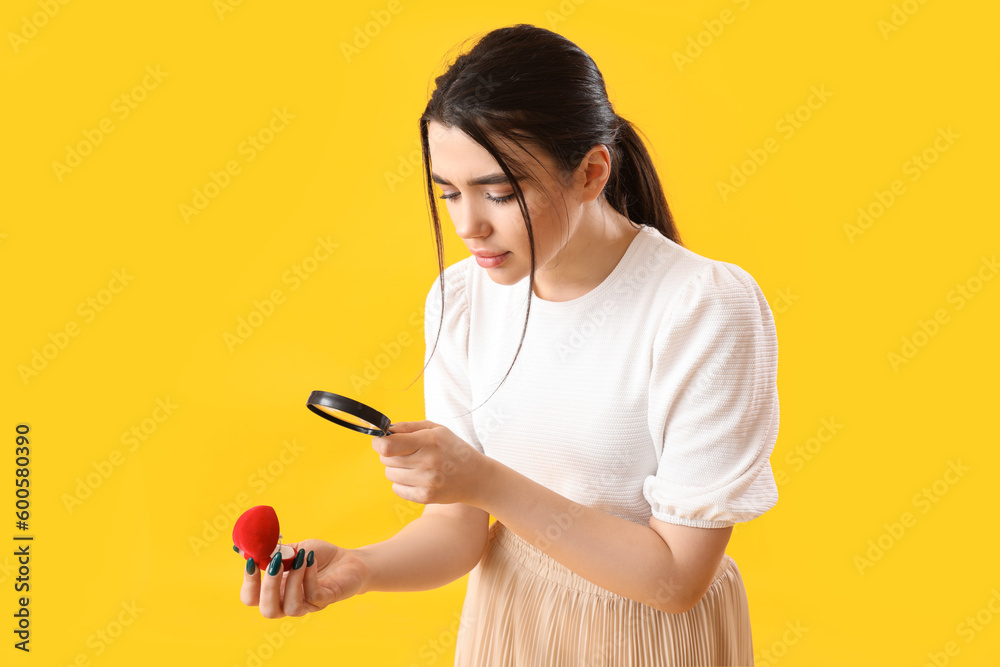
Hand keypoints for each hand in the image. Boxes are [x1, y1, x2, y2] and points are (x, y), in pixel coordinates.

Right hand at [238, 538, 369, 618]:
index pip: (251, 598)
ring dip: (293, 580)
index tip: (252, 561)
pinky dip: (309, 575)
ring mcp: (308, 604)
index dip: (248, 583)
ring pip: (291, 608)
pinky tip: (311, 559)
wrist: (348, 560)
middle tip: (276, 564)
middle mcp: (289, 602)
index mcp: (276, 590)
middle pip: (268, 611)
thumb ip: (275, 551)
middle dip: (268, 588)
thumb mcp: (293, 550)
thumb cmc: (318, 557)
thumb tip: (250, 546)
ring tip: (301, 558)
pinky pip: (313, 595)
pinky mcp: (325, 600)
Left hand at [371, 420, 485, 505]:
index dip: (379, 443)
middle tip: (405, 453)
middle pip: (386, 460)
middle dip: (390, 455)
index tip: (381, 441)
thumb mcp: (437, 430)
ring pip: (390, 475)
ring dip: (396, 469)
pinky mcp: (425, 497)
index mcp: (429, 441)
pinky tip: (417, 478)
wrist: (476, 477)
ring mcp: (426, 482)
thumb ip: (409, 427)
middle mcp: (427, 462)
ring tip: (414, 466)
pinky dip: (402, 483)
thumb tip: (386, 431)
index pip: (388, 446)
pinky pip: (397, 489)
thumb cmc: (454, 449)